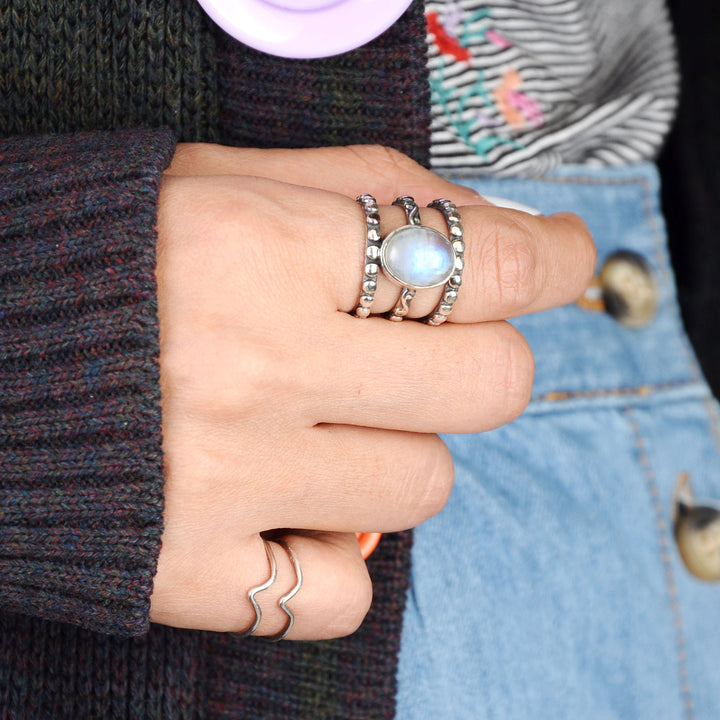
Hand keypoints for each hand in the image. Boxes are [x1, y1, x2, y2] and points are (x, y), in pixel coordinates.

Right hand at [150, 144, 595, 638]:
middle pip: (487, 386)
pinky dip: (334, 554)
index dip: (550, 257)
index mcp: (258, 246)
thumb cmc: (108, 259)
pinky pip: (342, 592)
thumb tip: (501, 230)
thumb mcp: (230, 184)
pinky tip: (284, 509)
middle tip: (434, 349)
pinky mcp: (189, 572)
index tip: (565, 256)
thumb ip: (371, 192)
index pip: (482, 257)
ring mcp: (221, 482)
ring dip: (397, 450)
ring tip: (319, 424)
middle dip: (481, 362)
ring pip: (424, 486)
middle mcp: (248, 366)